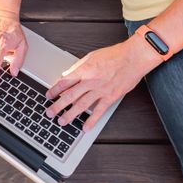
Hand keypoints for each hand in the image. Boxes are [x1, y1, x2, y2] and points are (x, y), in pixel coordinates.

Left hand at [45, 34, 161, 131]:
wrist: (134, 57)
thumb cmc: (114, 55)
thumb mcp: (91, 56)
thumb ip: (77, 67)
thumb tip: (65, 75)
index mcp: (84, 70)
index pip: (64, 82)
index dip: (54, 90)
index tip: (48, 96)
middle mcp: (90, 81)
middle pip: (70, 96)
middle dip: (58, 106)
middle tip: (49, 113)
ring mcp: (100, 90)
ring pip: (82, 105)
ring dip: (70, 115)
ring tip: (62, 121)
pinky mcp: (111, 97)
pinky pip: (99, 111)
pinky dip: (92, 121)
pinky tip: (85, 127)